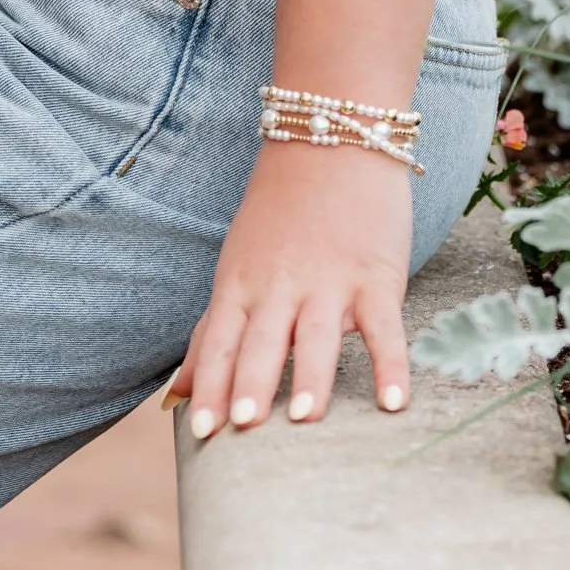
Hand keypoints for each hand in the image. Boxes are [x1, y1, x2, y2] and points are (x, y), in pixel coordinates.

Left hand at [164, 140, 412, 435]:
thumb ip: (210, 335)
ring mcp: (330, 280)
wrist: (331, 136)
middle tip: (241, 426)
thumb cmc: (279, 213)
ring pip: (317, 332)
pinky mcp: (376, 276)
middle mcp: (280, 286)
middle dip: (250, 382)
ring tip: (303, 417)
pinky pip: (384, 326)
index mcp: (241, 285)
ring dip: (310, 374)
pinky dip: (391, 364)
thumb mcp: (235, 269)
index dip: (208, 385)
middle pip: (261, 339)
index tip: (198, 433)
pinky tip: (394, 402)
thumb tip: (174, 397)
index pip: (218, 342)